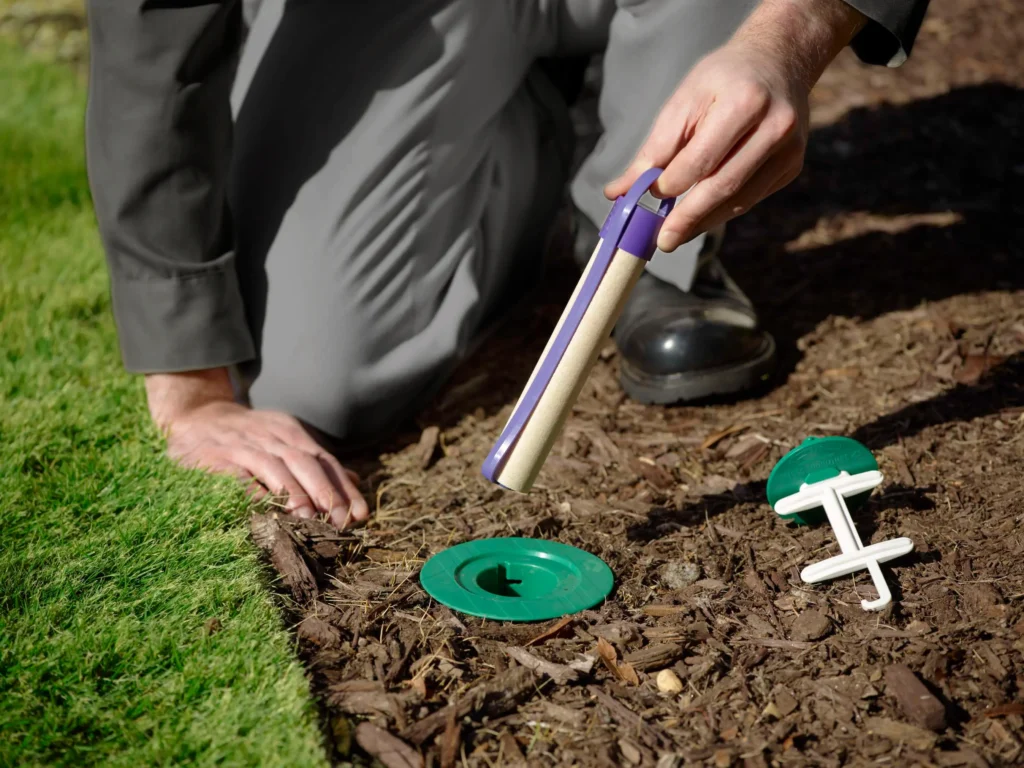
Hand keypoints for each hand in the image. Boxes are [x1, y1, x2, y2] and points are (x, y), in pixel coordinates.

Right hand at [146, 369, 369, 527]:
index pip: (324, 460)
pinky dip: (253, 492)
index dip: (344, 488)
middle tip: (340, 521)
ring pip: (274, 467)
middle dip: (326, 493)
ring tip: (309, 519)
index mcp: (290, 432)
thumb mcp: (282, 441)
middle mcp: (270, 436)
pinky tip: (266, 511)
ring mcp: (242, 445)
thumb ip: (315, 462)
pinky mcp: (215, 457)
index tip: (361, 514)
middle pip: (305, 462)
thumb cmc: (245, 437)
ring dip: (294, 494)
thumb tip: (354, 480)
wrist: (193, 417)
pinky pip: (237, 475)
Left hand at [606, 0, 866, 251]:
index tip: (645, 202)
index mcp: (745, 102)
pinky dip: (722, 210)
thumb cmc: (722, 79)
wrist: (779, 60)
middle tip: (662, 242)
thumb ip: (656, 147)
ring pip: (740, 200)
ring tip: (675, 235)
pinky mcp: (791, 166)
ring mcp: (789, 150)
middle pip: (724, 185)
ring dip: (704, 221)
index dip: (671, 185)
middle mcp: (776, 127)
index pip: (702, 159)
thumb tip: (619, 191)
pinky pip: (751, 198)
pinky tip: (701, 216)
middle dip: (689, 218)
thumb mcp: (685, 99)